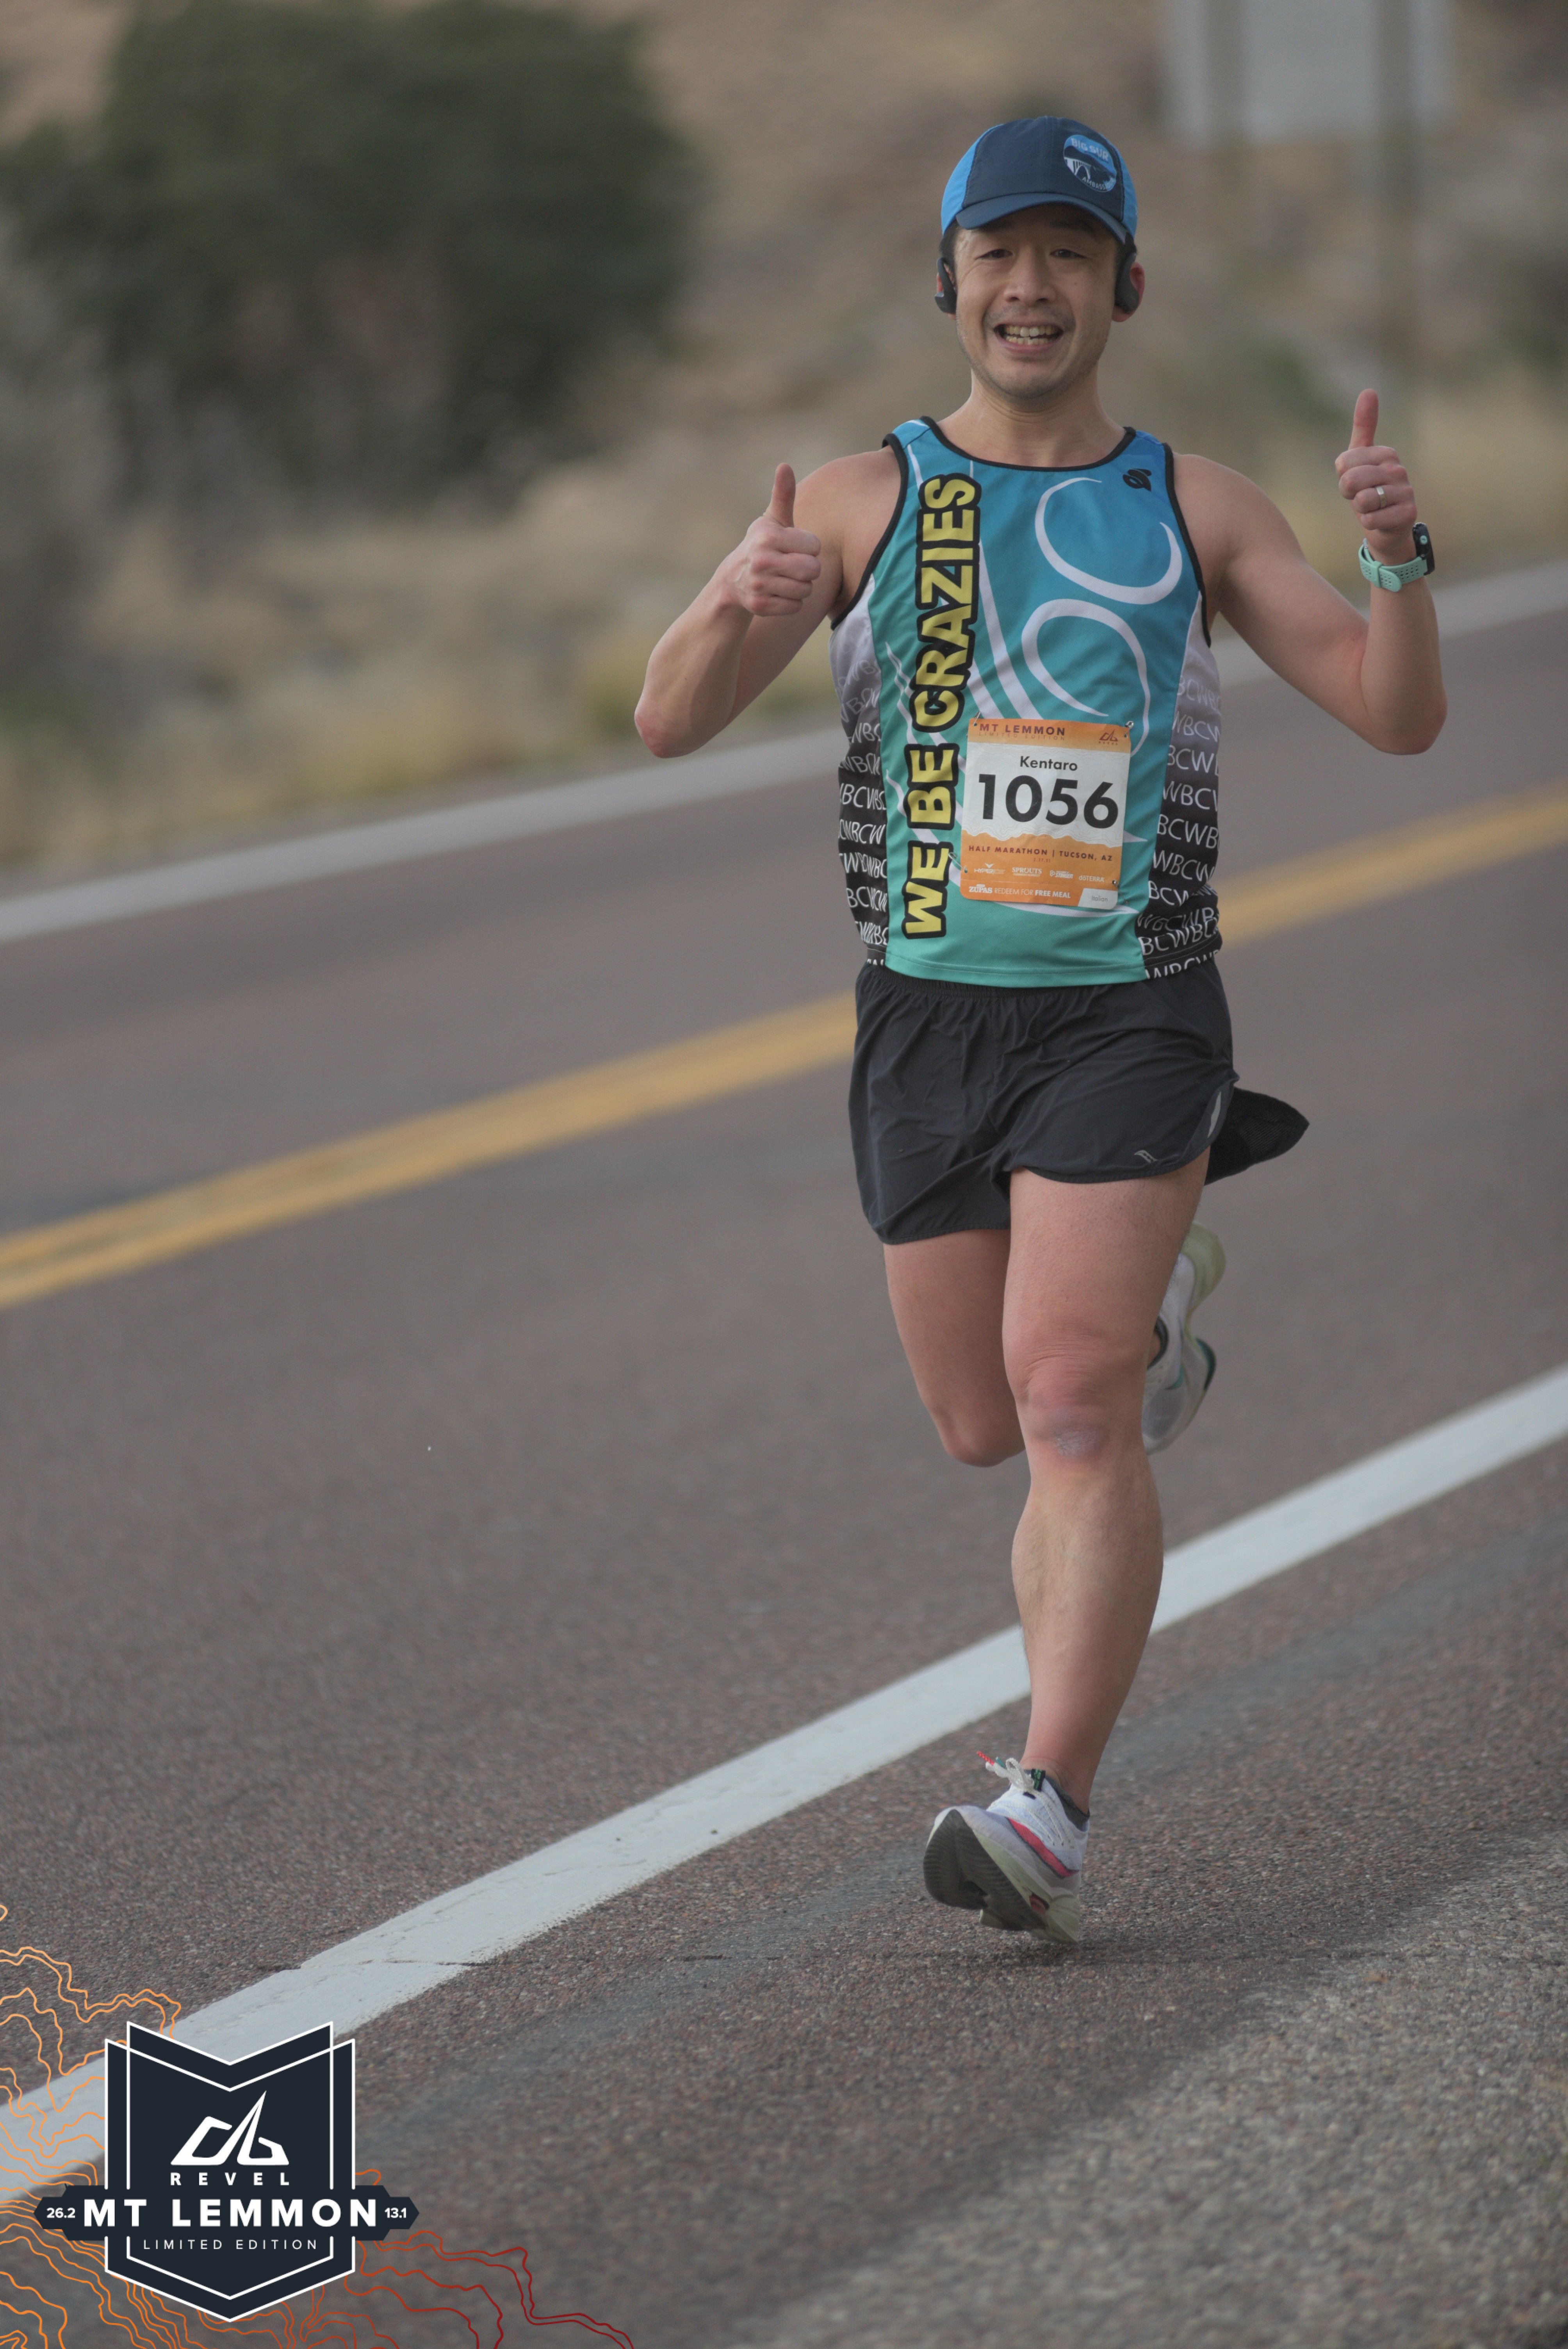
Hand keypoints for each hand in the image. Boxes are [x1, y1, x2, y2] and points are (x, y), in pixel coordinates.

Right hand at [721, 464, 821, 617]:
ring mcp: (759, 584)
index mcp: (768, 536)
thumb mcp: (771, 520)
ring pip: (805, 590)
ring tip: (784, 579)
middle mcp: (761, 560)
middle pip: (812, 570)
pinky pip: (795, 607)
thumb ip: (783, 495)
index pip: (815, 546)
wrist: (732, 580)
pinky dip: (791, 602)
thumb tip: (785, 465)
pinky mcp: (760, 606)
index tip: (794, 548)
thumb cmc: (762, 545)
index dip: (809, 548)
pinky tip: (777, 593)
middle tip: (794, 566)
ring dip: (800, 586)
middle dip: (808, 569)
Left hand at [1334, 390, 1417, 560]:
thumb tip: (1369, 390)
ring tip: (1372, 508)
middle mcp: (1398, 468)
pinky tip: (1378, 520)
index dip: (1342, 478)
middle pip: (1351, 481)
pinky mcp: (1408, 513)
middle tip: (1361, 497)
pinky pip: (1371, 519)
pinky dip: (1368, 523)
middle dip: (1349, 495)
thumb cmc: (1369, 492)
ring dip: (1360, 509)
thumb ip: (1363, 428)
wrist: (1386, 528)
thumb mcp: (1359, 460)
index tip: (1354, 483)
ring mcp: (1406, 490)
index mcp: (1385, 453)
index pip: (1343, 462)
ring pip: (1362, 500)